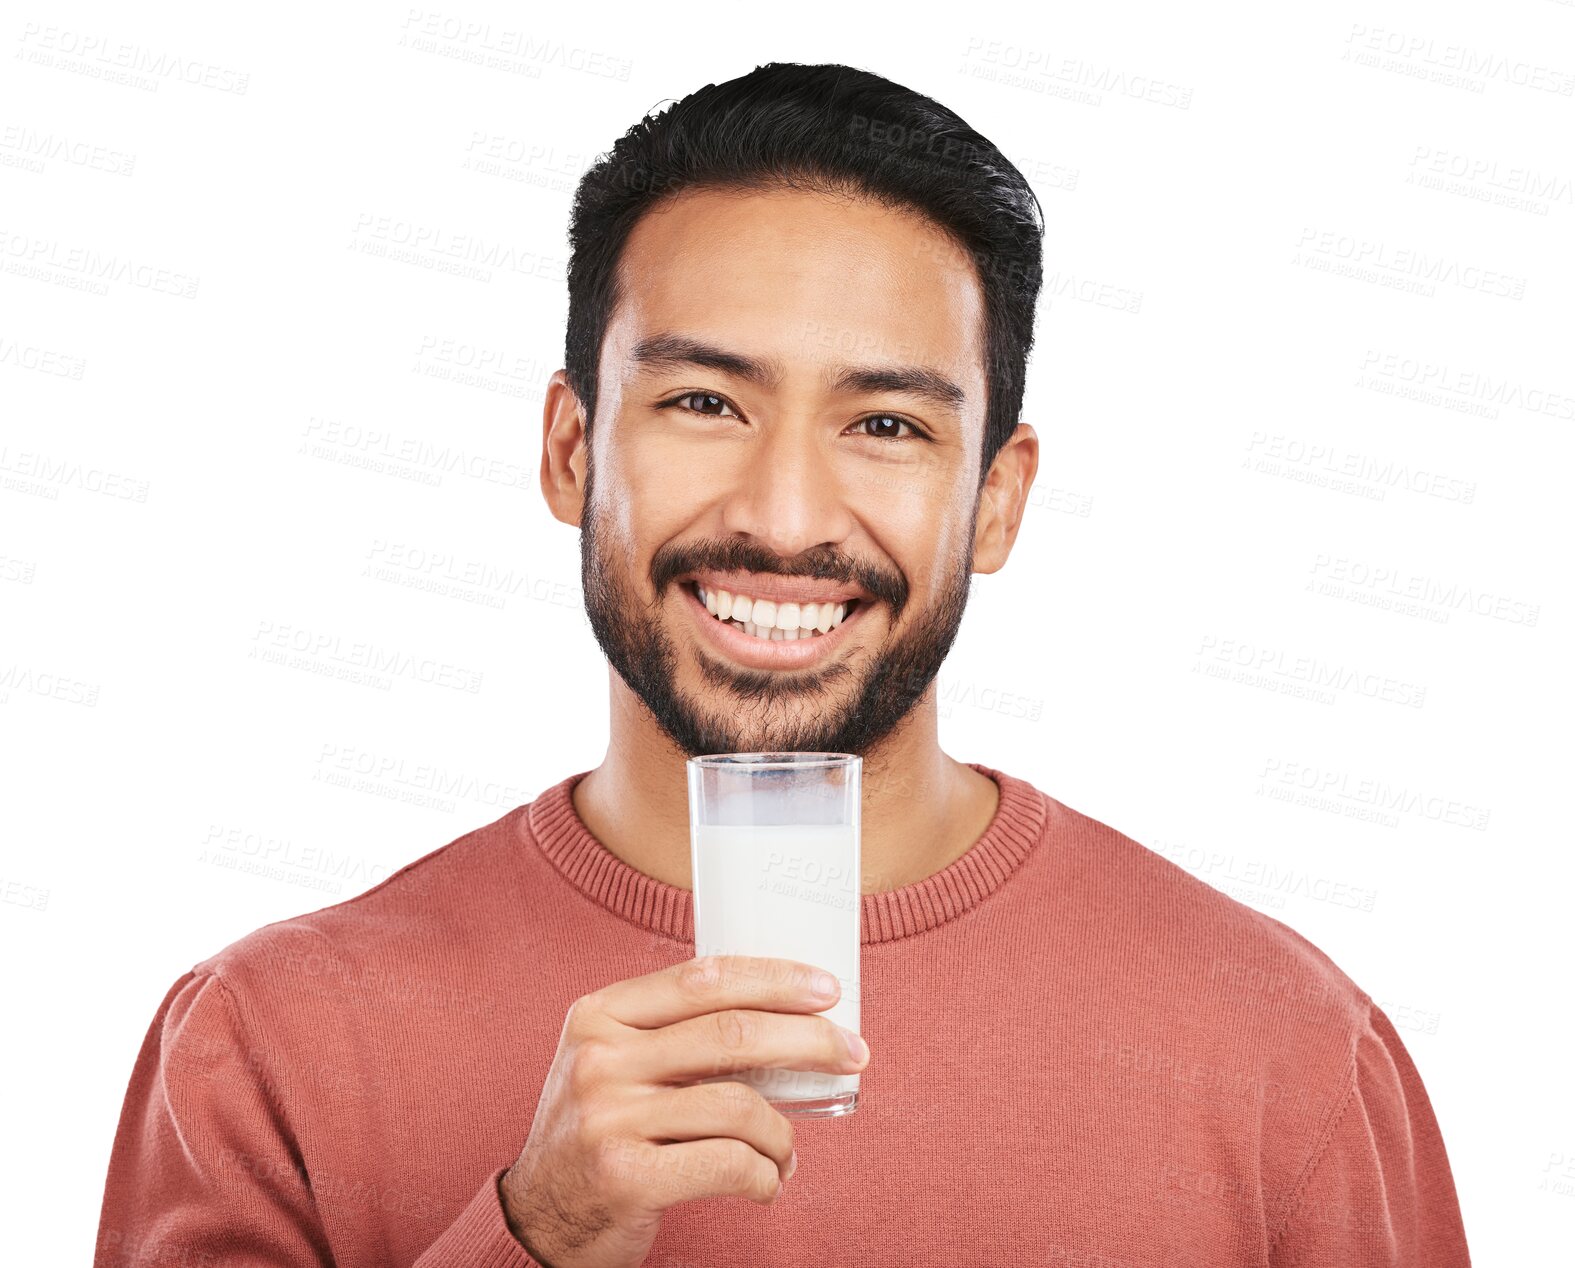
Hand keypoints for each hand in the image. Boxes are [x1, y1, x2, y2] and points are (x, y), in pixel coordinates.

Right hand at [499, 954, 868, 1267]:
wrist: (536, 1219)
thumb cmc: (597, 1134)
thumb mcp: (611, 1062)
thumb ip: (670, 1033)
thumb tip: (782, 1016)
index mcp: (600, 1014)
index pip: (704, 978)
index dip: (775, 979)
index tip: (827, 989)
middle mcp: (600, 1058)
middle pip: (732, 1033)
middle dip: (810, 1041)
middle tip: (853, 1054)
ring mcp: (610, 1117)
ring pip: (739, 1105)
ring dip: (782, 1133)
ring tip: (786, 1152)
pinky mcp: (626, 1176)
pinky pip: (728, 1163)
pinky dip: (764, 1175)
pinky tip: (766, 1183)